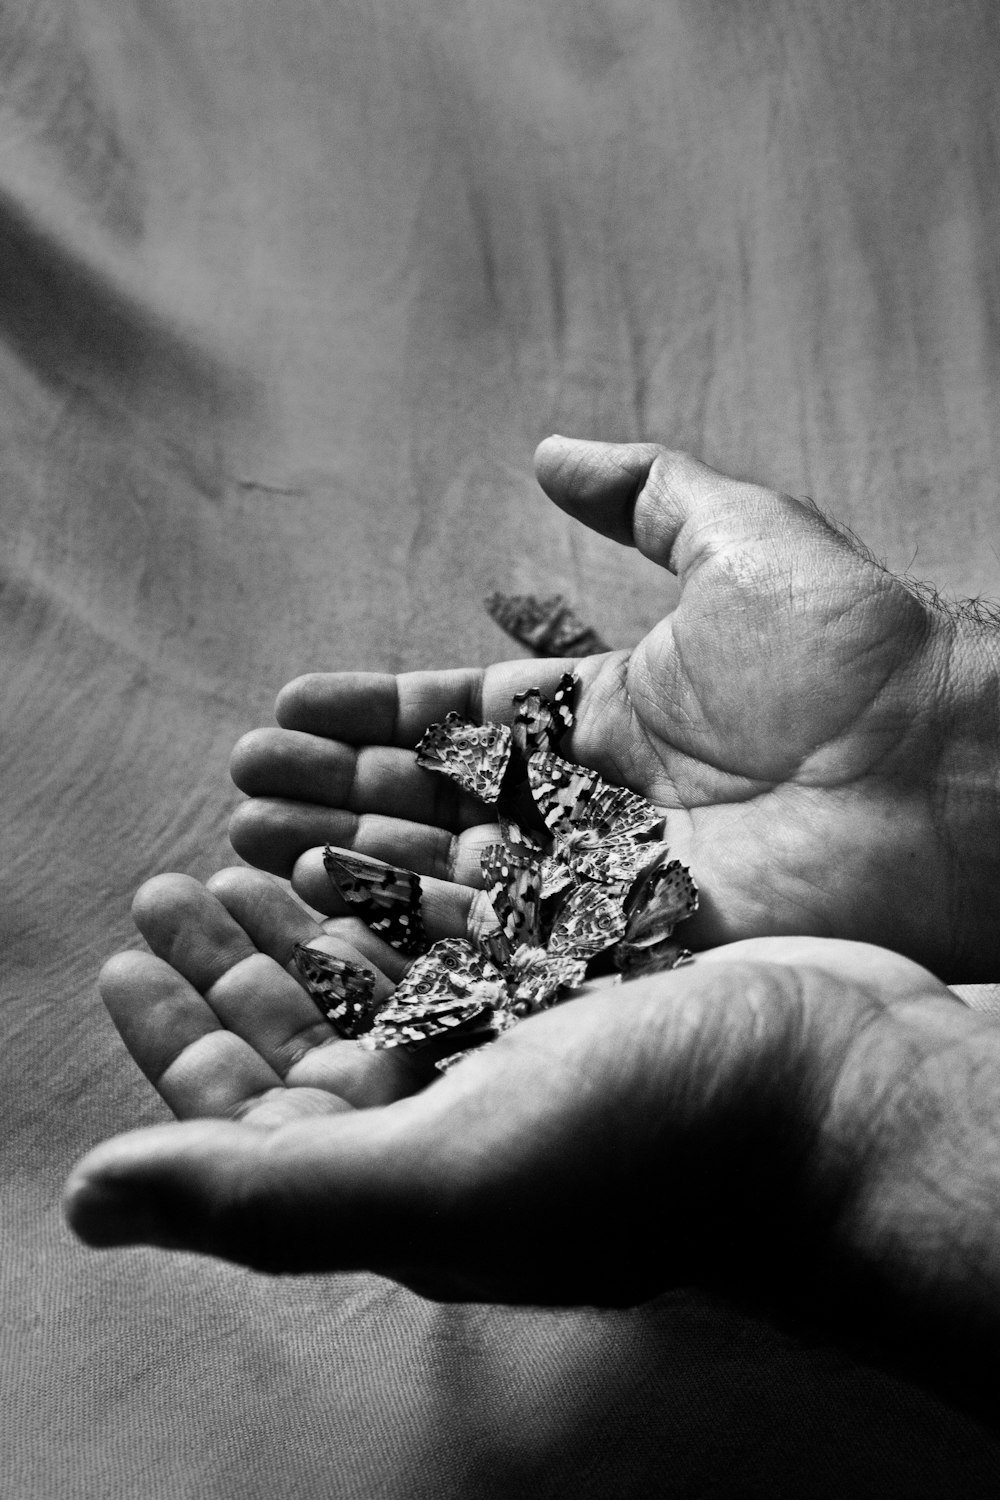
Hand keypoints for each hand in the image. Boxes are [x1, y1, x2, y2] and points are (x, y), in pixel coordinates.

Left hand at [65, 908, 999, 1403]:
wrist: (842, 1096)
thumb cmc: (644, 1150)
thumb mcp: (434, 1178)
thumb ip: (260, 1189)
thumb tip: (84, 1202)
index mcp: (404, 1180)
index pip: (249, 1114)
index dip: (176, 1039)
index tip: (126, 954)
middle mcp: (459, 1122)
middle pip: (310, 1029)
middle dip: (237, 956)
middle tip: (176, 877)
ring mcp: (527, 1050)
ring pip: (384, 965)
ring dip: (311, 901)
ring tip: (256, 828)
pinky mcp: (585, 984)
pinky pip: (470, 914)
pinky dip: (412, 868)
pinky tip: (379, 819)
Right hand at [228, 437, 999, 980]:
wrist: (941, 770)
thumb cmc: (853, 651)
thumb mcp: (742, 539)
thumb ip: (645, 494)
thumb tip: (544, 457)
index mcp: (607, 715)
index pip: (459, 716)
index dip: (373, 710)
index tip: (289, 703)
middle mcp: (592, 803)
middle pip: (436, 800)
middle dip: (337, 789)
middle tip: (244, 785)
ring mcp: (602, 882)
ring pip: (449, 876)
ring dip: (352, 858)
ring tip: (254, 843)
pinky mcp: (622, 950)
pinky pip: (500, 948)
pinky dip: (416, 935)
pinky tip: (333, 913)